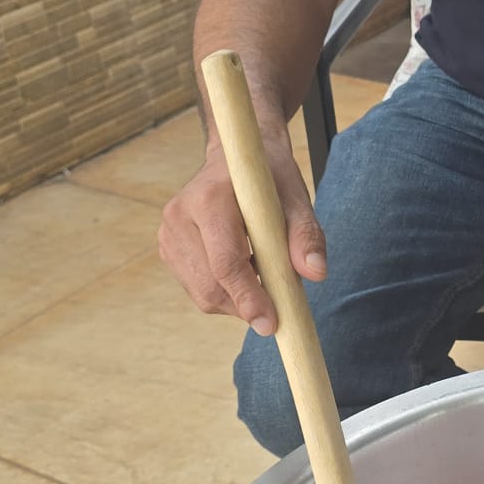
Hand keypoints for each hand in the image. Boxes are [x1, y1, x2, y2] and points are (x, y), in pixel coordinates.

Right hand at [158, 129, 325, 334]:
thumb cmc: (269, 179)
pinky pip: (196, 287)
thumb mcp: (296, 197)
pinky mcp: (167, 247)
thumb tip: (316, 273)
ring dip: (235, 301)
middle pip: (210, 286)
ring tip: (260, 276)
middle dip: (244, 306)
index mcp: (209, 199)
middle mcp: (179, 216)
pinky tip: (242, 270)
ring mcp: (168, 233)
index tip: (271, 323)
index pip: (226, 263)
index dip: (248, 298)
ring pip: (201, 293)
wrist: (237, 159)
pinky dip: (223, 292)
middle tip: (277, 310)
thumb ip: (306, 234)